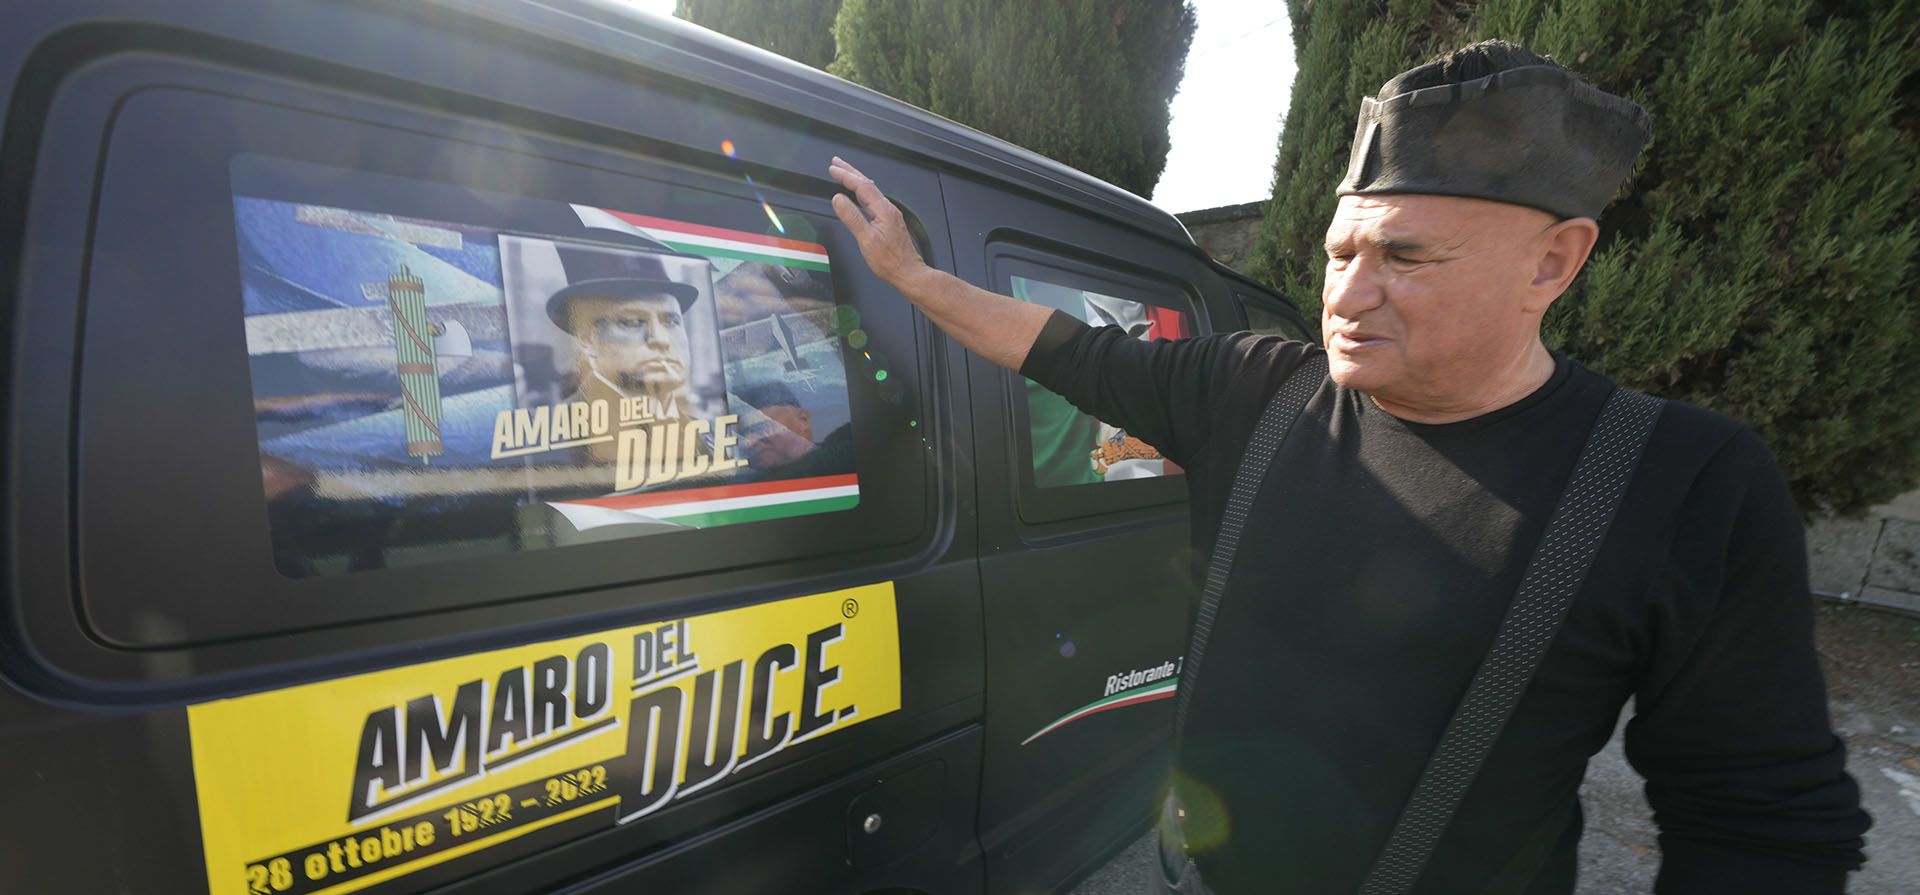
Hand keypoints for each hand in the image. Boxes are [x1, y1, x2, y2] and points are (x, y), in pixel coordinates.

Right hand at [829, 157, 928, 289]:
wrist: (908, 273)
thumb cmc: (890, 261)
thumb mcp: (866, 240)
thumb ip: (852, 218)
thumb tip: (838, 199)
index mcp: (883, 210)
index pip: (862, 186)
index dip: (846, 176)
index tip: (833, 169)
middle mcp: (888, 209)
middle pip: (867, 184)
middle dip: (851, 172)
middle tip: (836, 163)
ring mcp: (889, 215)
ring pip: (870, 191)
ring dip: (856, 181)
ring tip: (845, 174)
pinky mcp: (889, 221)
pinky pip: (873, 200)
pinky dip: (862, 193)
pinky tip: (858, 195)